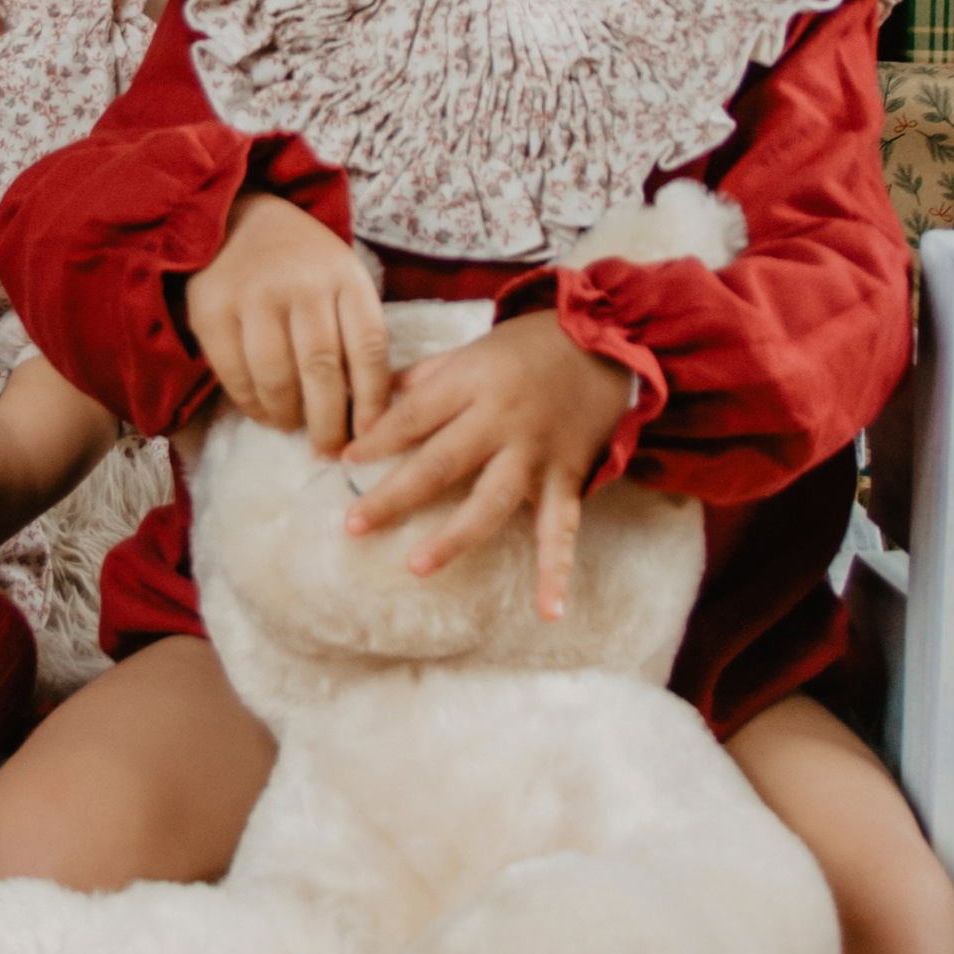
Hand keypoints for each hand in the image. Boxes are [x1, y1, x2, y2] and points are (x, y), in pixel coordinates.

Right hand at [185, 190, 389, 455]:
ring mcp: (254, 295)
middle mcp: (302, 284)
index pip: (369, 350)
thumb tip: (365, 414)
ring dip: (287, 416)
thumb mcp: (341, 280)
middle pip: (323, 371)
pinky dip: (251, 404)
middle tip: (329, 449)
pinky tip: (263, 411)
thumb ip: (354, 333)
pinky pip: (234, 373)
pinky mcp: (212, 308)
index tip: (370, 436)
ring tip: (292, 426)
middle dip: (329, 423)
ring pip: (277, 378)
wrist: (236, 215)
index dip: (372, 403)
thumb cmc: (300, 262)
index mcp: (345, 277)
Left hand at [341, 311, 633, 620]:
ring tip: (417, 565)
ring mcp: (535, 453)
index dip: (377, 440)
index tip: (343, 462)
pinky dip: (557, 571)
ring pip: (490, 501)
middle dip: (395, 495)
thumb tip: (369, 400)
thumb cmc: (529, 347)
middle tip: (354, 524)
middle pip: (440, 461)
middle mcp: (501, 418)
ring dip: (453, 537)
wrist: (609, 342)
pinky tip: (548, 610)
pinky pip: (561, 530)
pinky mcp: (566, 477)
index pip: (414, 415)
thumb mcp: (472, 348)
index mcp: (473, 381)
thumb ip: (424, 377)